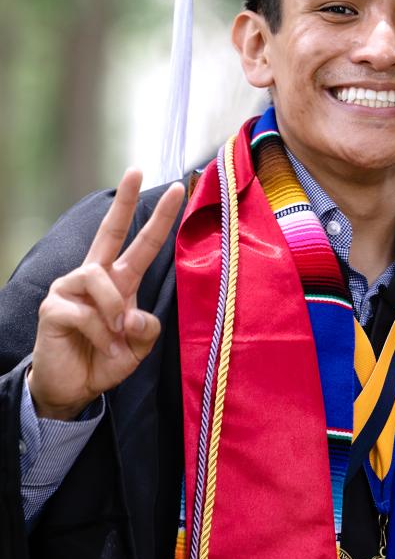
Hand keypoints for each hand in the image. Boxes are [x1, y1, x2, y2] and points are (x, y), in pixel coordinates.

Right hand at [27, 170, 185, 419]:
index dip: (158, 219)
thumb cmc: (106, 360)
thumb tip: (131, 314)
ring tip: (115, 336)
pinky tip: (100, 346)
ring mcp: (70, 289)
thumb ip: (147, 328)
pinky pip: (85, 311)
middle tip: (137, 170)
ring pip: (100, 277)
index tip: (177, 190)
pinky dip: (100, 333)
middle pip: (109, 231)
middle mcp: (94, 277)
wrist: (72, 388)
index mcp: (120, 282)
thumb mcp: (139, 346)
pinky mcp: (53, 306)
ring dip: (113, 309)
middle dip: (125, 201)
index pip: (140, 243)